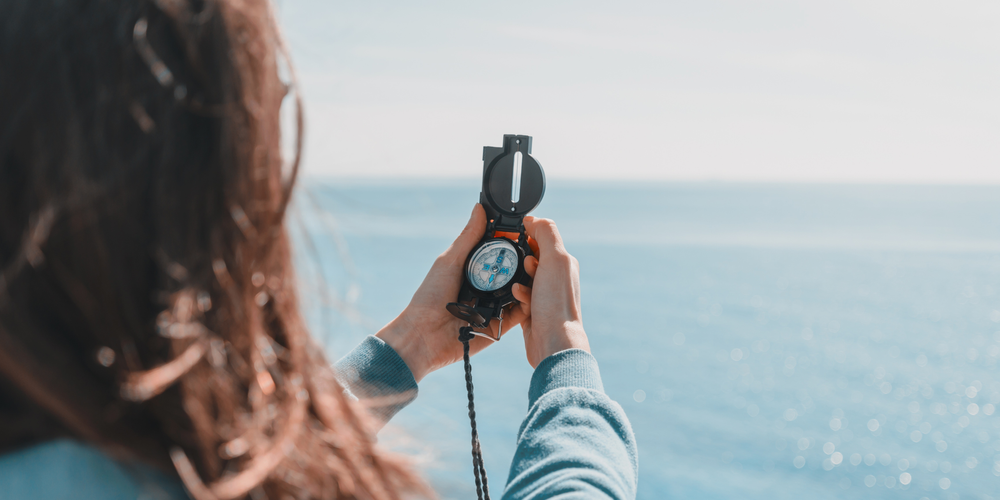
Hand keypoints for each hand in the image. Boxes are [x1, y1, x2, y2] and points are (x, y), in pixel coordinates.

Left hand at [376, 204, 527, 381]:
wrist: (423, 335)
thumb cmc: (430, 297)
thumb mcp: (450, 261)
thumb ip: (468, 237)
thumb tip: (480, 208)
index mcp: (475, 270)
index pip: (501, 253)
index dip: (514, 242)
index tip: (527, 229)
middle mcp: (488, 288)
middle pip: (515, 271)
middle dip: (527, 261)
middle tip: (536, 251)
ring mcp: (496, 307)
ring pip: (521, 291)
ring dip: (528, 281)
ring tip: (534, 269)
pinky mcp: (501, 326)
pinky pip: (520, 313)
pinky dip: (526, 303)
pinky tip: (527, 293)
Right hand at [510, 217, 589, 367]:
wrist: (552, 342)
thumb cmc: (556, 302)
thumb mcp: (555, 259)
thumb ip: (546, 233)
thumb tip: (533, 218)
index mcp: (564, 262)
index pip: (542, 237)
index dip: (528, 235)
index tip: (515, 238)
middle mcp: (556, 277)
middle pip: (529, 256)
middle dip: (520, 259)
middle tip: (523, 267)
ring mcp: (544, 294)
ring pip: (521, 276)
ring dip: (517, 278)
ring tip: (521, 286)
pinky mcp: (532, 309)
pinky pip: (517, 295)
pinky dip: (516, 295)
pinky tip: (519, 299)